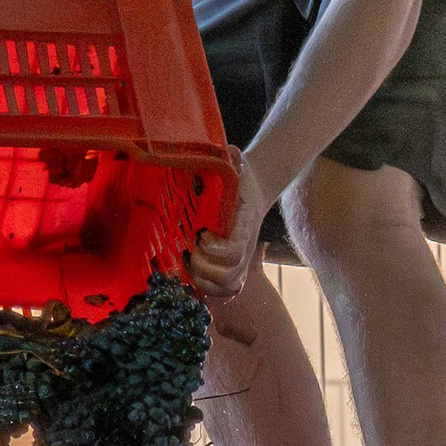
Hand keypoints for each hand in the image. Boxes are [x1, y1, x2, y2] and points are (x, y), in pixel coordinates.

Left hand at [189, 155, 268, 305]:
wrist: (254, 189)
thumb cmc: (240, 178)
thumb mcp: (237, 166)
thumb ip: (234, 160)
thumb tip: (232, 153)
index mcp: (245, 225)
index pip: (235, 251)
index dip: (215, 250)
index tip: (203, 234)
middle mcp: (245, 248)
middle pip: (229, 277)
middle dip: (204, 268)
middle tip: (191, 251)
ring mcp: (240, 262)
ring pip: (227, 288)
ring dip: (203, 281)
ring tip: (190, 262)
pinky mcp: (233, 268)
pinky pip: (224, 292)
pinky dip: (208, 289)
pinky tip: (193, 274)